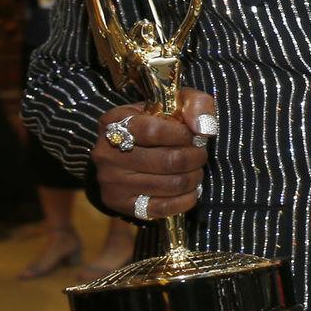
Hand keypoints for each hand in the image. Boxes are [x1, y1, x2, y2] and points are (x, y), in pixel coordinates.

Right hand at [92, 88, 218, 220]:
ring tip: (195, 170)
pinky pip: (162, 208)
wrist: (126, 151)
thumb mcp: (175, 102)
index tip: (193, 135)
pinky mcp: (117, 203)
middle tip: (200, 154)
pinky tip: (190, 190)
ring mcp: (110, 180)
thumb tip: (204, 128)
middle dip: (195, 157)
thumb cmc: (156, 122)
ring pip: (170, 184)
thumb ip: (196, 104)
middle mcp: (106, 152)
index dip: (183, 135)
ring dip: (194, 177)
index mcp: (114, 121)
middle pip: (169, 161)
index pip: (155, 131)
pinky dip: (186, 199)